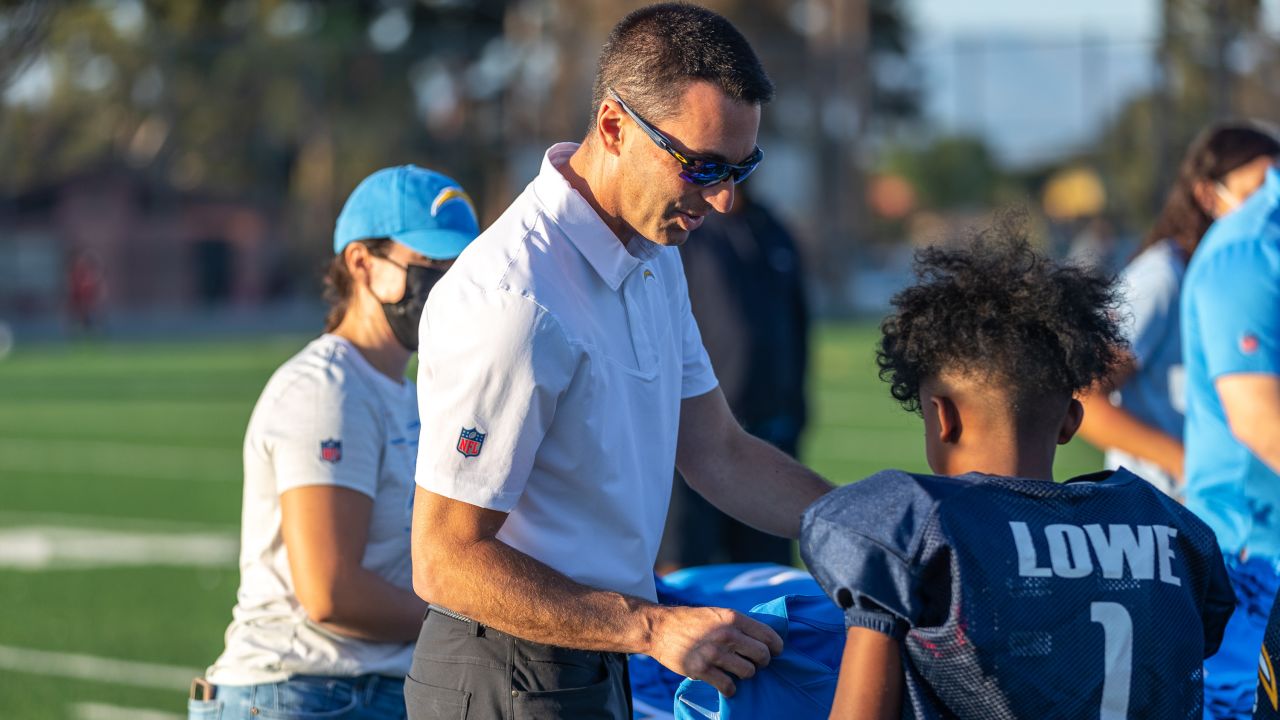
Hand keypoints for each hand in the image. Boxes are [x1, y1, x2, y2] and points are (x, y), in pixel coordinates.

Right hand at [644, 604, 782, 696]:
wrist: (660, 628)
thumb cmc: (692, 621)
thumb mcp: (718, 614)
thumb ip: (739, 624)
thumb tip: (764, 639)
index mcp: (733, 618)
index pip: (768, 636)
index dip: (776, 647)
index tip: (774, 652)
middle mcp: (726, 634)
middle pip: (762, 656)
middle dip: (761, 662)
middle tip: (753, 663)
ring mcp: (714, 653)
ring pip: (748, 672)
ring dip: (744, 675)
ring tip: (735, 671)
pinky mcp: (701, 670)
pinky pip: (729, 687)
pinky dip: (730, 689)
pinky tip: (725, 684)